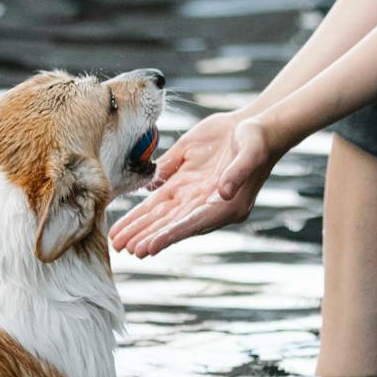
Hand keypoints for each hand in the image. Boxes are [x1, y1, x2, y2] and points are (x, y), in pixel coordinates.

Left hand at [110, 114, 277, 255]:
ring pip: (161, 215)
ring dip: (140, 228)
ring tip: (117, 243)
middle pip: (172, 224)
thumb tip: (223, 192)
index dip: (170, 235)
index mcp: (226, 205)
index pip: (193, 222)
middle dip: (147, 236)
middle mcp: (207, 205)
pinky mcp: (184, 182)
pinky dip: (142, 212)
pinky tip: (127, 223)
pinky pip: (159, 201)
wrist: (256, 127)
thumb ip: (237, 173)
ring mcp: (194, 195)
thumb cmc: (258, 140)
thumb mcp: (251, 153)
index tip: (150, 246)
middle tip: (124, 249)